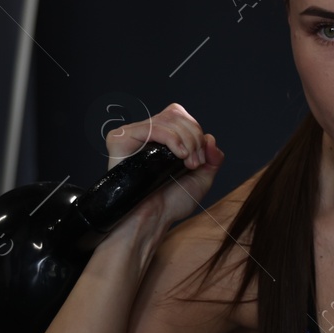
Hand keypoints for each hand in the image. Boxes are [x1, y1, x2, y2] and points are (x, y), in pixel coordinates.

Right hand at [104, 101, 224, 228]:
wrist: (153, 218)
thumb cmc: (170, 203)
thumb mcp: (201, 178)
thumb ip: (212, 157)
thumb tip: (211, 138)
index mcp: (162, 140)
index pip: (181, 117)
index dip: (196, 133)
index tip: (200, 160)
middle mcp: (147, 135)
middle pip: (176, 114)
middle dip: (194, 138)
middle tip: (193, 163)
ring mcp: (133, 136)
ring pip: (167, 119)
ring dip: (186, 140)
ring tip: (186, 163)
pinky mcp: (121, 139)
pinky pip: (152, 127)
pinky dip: (171, 138)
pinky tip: (177, 156)